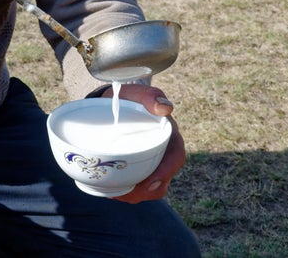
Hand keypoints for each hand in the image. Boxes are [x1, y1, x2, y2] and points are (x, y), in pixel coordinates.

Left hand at [99, 83, 185, 203]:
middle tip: (128, 194)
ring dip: (136, 194)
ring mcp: (151, 159)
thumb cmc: (127, 97)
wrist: (111, 101)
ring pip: (151, 186)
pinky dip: (126, 190)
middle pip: (164, 178)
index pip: (176, 156)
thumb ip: (149, 95)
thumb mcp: (135, 93)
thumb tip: (165, 107)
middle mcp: (163, 150)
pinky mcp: (138, 166)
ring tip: (115, 194)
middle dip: (149, 190)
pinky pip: (138, 184)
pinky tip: (111, 191)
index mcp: (168, 133)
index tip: (152, 182)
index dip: (167, 172)